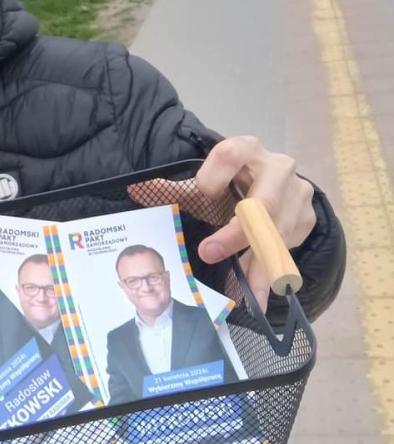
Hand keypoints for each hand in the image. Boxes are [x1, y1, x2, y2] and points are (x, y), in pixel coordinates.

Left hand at [127, 137, 314, 311]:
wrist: (272, 185)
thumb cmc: (229, 184)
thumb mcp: (204, 185)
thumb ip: (174, 190)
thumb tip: (135, 189)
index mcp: (246, 149)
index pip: (230, 154)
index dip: (213, 176)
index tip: (202, 194)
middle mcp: (277, 166)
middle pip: (263, 202)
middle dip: (237, 234)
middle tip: (209, 254)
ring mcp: (298, 192)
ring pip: (280, 231)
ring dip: (260, 264)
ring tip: (247, 293)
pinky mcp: (307, 217)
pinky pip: (290, 247)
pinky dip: (273, 270)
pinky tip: (260, 290)